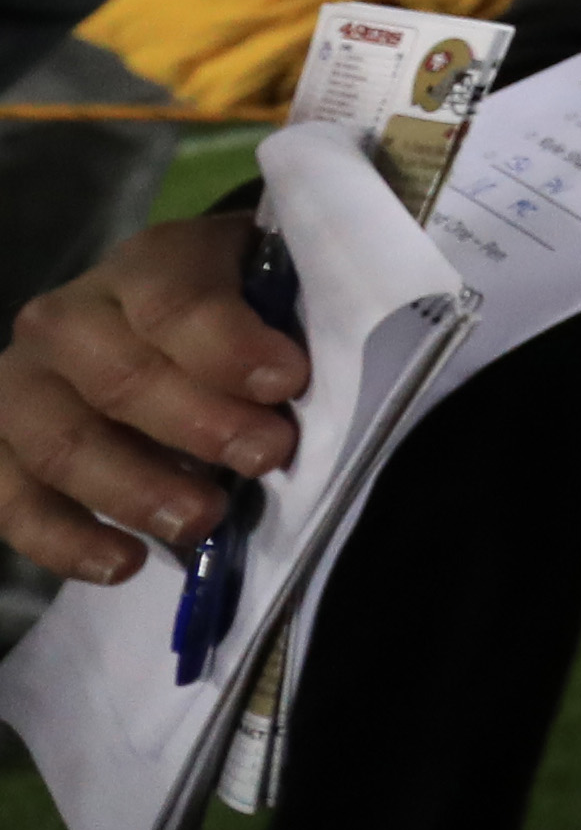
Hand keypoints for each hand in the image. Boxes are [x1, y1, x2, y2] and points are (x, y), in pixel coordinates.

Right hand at [0, 215, 304, 584]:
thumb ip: (288, 322)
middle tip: (265, 457)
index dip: (228, 343)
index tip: (287, 382)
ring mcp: (21, 386)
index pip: (174, 300)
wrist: (163, 326)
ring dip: (134, 489)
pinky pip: (11, 501)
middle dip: (198, 425)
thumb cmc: (237, 314)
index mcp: (146, 266)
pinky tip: (125, 563)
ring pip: (62, 443)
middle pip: (119, 378)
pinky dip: (64, 540)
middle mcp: (66, 320)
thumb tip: (302, 384)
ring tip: (202, 522)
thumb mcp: (271, 292)